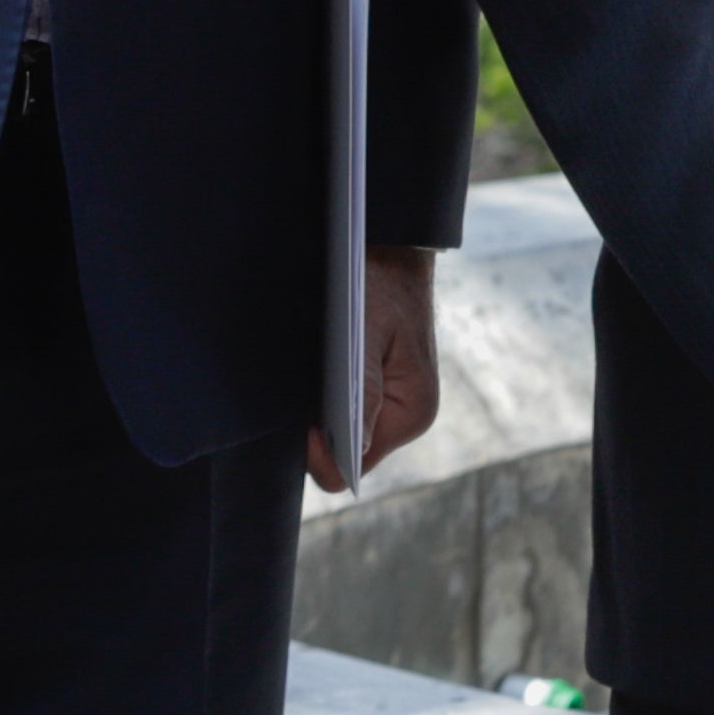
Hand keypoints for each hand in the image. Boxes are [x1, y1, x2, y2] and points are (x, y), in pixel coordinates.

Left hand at [309, 247, 440, 490]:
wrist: (393, 247)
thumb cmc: (382, 284)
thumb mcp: (367, 333)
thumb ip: (362, 394)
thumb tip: (347, 455)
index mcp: (411, 413)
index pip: (352, 467)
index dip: (319, 453)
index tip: (302, 418)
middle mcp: (406, 416)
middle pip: (343, 453)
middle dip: (318, 428)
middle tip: (310, 383)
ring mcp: (393, 404)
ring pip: (339, 433)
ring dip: (320, 409)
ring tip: (319, 368)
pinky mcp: (379, 389)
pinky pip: (343, 411)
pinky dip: (326, 396)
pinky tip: (323, 365)